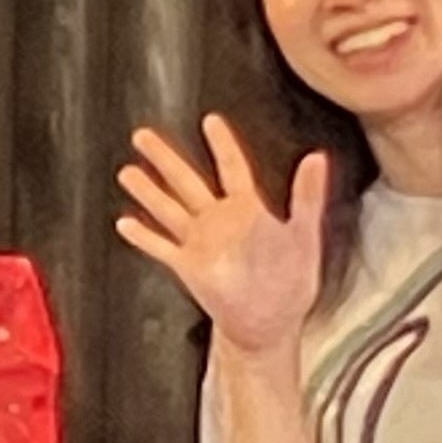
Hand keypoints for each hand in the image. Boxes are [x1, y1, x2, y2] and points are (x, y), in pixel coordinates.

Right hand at [116, 116, 326, 358]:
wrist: (271, 322)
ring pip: (168, 209)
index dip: (221, 144)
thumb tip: (317, 158)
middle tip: (142, 136)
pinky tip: (125, 223)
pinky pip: (161, 248)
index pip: (231, 168)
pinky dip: (144, 236)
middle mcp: (218, 220)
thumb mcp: (304, 235)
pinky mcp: (187, 266)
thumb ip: (307, 197)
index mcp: (247, 208)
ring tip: (127, 172)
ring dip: (148, 192)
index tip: (210, 121)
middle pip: (186, 181)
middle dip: (164, 158)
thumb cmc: (291, 280)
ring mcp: (199, 243)